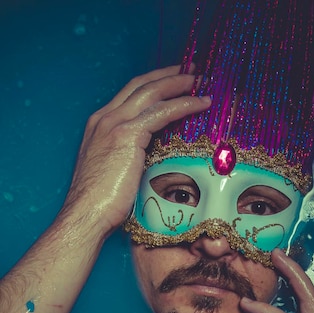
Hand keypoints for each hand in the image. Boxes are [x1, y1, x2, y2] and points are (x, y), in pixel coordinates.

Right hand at [62, 66, 210, 236]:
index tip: (173, 82)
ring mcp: (114, 124)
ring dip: (179, 84)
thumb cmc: (100, 204)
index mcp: (100, 126)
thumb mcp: (114, 173)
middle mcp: (105, 118)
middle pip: (141, 85)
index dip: (153, 85)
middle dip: (168, 75)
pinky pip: (162, 112)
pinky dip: (183, 105)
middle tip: (191, 71)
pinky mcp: (127, 135)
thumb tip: (154, 161)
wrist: (86, 214)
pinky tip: (200, 104)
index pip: (130, 96)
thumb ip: (130, 158)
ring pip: (152, 92)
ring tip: (201, 81)